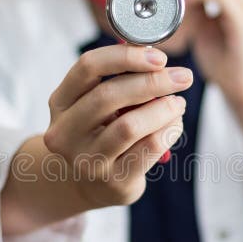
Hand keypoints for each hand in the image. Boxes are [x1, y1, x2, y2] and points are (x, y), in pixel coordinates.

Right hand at [43, 44, 191, 206]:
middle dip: (153, 82)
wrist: (90, 185)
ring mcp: (87, 160)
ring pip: (130, 125)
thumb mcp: (96, 106)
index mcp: (60, 103)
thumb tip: (158, 61)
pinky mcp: (113, 181)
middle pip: (108, 95)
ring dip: (163, 109)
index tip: (159, 57)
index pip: (87, 67)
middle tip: (182, 77)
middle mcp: (65, 132)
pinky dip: (169, 130)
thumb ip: (118, 82)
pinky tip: (175, 123)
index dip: (125, 56)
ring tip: (178, 103)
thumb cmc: (100, 134)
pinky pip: (149, 148)